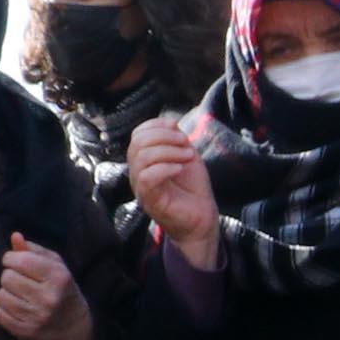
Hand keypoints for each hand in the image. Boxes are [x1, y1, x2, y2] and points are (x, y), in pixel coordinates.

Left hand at [0, 233, 95, 339]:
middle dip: (10, 276)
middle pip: (7, 278)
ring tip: (20, 295)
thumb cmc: (62, 290)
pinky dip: (4, 310)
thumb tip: (15, 236)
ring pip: (1, 296)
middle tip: (20, 281)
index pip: (20, 260)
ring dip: (7, 293)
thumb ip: (34, 250)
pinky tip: (17, 309)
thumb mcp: (55, 266)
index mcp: (58, 277)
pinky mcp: (26, 332)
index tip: (16, 263)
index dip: (11, 258)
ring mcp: (37, 317)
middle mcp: (48, 297)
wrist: (73, 328)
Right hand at [130, 114, 221, 267]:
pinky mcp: (149, 200)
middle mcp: (137, 172)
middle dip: (165, 136)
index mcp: (144, 160)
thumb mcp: (185, 155)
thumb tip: (170, 122)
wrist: (201, 217)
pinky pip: (146, 177)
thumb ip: (175, 138)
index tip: (177, 126)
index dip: (156, 124)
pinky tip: (180, 169)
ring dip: (169, 151)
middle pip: (138, 142)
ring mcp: (141, 187)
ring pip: (142, 157)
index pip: (138, 134)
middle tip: (185, 143)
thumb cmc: (192, 188)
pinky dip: (166, 167)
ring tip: (187, 156)